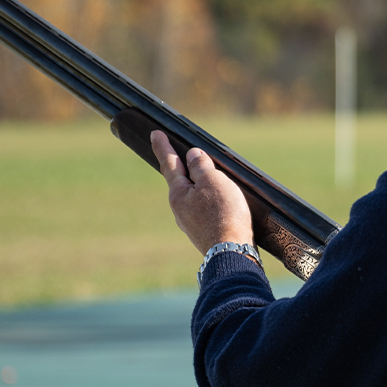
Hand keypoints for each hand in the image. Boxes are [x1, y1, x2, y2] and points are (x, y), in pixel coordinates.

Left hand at [151, 130, 253, 254]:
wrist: (232, 253)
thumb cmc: (223, 214)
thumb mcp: (213, 181)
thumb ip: (201, 166)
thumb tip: (193, 155)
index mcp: (178, 194)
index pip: (169, 164)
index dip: (163, 147)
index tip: (154, 133)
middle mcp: (180, 210)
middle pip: (180, 182)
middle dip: (183, 168)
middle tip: (182, 153)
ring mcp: (191, 224)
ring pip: (193, 198)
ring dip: (199, 186)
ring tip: (211, 178)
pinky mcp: (204, 234)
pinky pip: (204, 211)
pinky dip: (210, 202)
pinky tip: (221, 204)